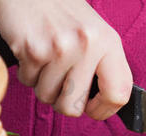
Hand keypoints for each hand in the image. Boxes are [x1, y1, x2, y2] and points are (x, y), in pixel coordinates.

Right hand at [0, 0, 132, 118]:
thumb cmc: (62, 14)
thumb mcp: (95, 34)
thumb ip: (104, 68)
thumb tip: (105, 105)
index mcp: (109, 42)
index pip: (118, 95)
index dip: (103, 111)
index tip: (93, 109)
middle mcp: (87, 45)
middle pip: (74, 107)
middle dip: (62, 102)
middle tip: (61, 83)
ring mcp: (60, 48)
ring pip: (48, 97)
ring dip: (43, 85)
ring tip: (46, 60)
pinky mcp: (33, 49)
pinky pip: (28, 82)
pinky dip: (27, 72)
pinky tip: (33, 51)